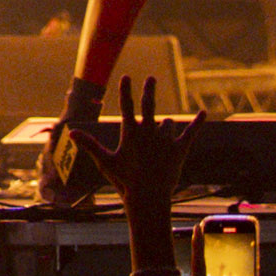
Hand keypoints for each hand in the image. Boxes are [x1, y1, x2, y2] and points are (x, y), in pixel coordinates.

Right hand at [89, 80, 204, 231]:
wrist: (148, 198)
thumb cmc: (124, 182)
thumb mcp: (105, 162)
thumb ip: (90, 145)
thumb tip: (71, 133)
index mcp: (131, 133)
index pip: (127, 106)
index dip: (126, 91)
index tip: (127, 76)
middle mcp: (149, 132)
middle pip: (149, 105)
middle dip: (149, 90)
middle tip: (151, 78)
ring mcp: (165, 140)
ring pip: (167, 124)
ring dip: (165, 126)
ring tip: (164, 128)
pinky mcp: (180, 149)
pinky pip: (191, 132)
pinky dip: (198, 122)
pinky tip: (204, 113)